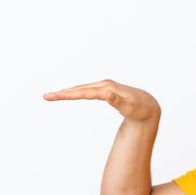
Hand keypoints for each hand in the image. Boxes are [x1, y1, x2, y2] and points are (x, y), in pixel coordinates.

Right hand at [43, 79, 159, 119]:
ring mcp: (105, 86)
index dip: (68, 95)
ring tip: (54, 95)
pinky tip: (71, 94)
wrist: (149, 105)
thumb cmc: (140, 109)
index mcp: (107, 89)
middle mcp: (105, 85)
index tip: (54, 96)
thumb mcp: (130, 108)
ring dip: (68, 91)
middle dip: (63, 93)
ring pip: (83, 88)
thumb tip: (107, 94)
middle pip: (80, 88)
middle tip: (46, 96)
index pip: (84, 92)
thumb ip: (118, 101)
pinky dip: (77, 92)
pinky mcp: (106, 90)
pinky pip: (88, 90)